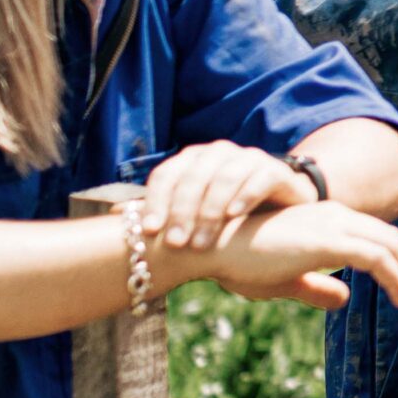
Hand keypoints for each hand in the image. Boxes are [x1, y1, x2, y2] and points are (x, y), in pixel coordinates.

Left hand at [142, 142, 310, 253]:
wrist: (281, 211)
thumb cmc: (227, 216)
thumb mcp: (193, 214)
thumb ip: (162, 212)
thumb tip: (117, 214)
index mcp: (194, 160)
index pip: (168, 174)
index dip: (156, 200)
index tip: (150, 230)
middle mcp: (219, 154)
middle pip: (194, 177)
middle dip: (182, 211)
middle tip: (176, 243)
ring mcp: (249, 159)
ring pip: (224, 178)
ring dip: (210, 211)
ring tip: (201, 243)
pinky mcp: (276, 170)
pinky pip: (258, 178)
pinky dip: (245, 195)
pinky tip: (234, 216)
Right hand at [184, 201, 397, 315]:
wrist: (210, 246)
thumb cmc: (238, 262)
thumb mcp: (283, 280)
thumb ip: (315, 287)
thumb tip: (344, 299)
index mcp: (325, 220)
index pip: (375, 237)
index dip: (397, 263)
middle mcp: (334, 216)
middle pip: (390, 238)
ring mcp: (333, 224)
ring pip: (389, 247)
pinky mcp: (328, 240)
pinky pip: (377, 258)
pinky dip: (396, 279)